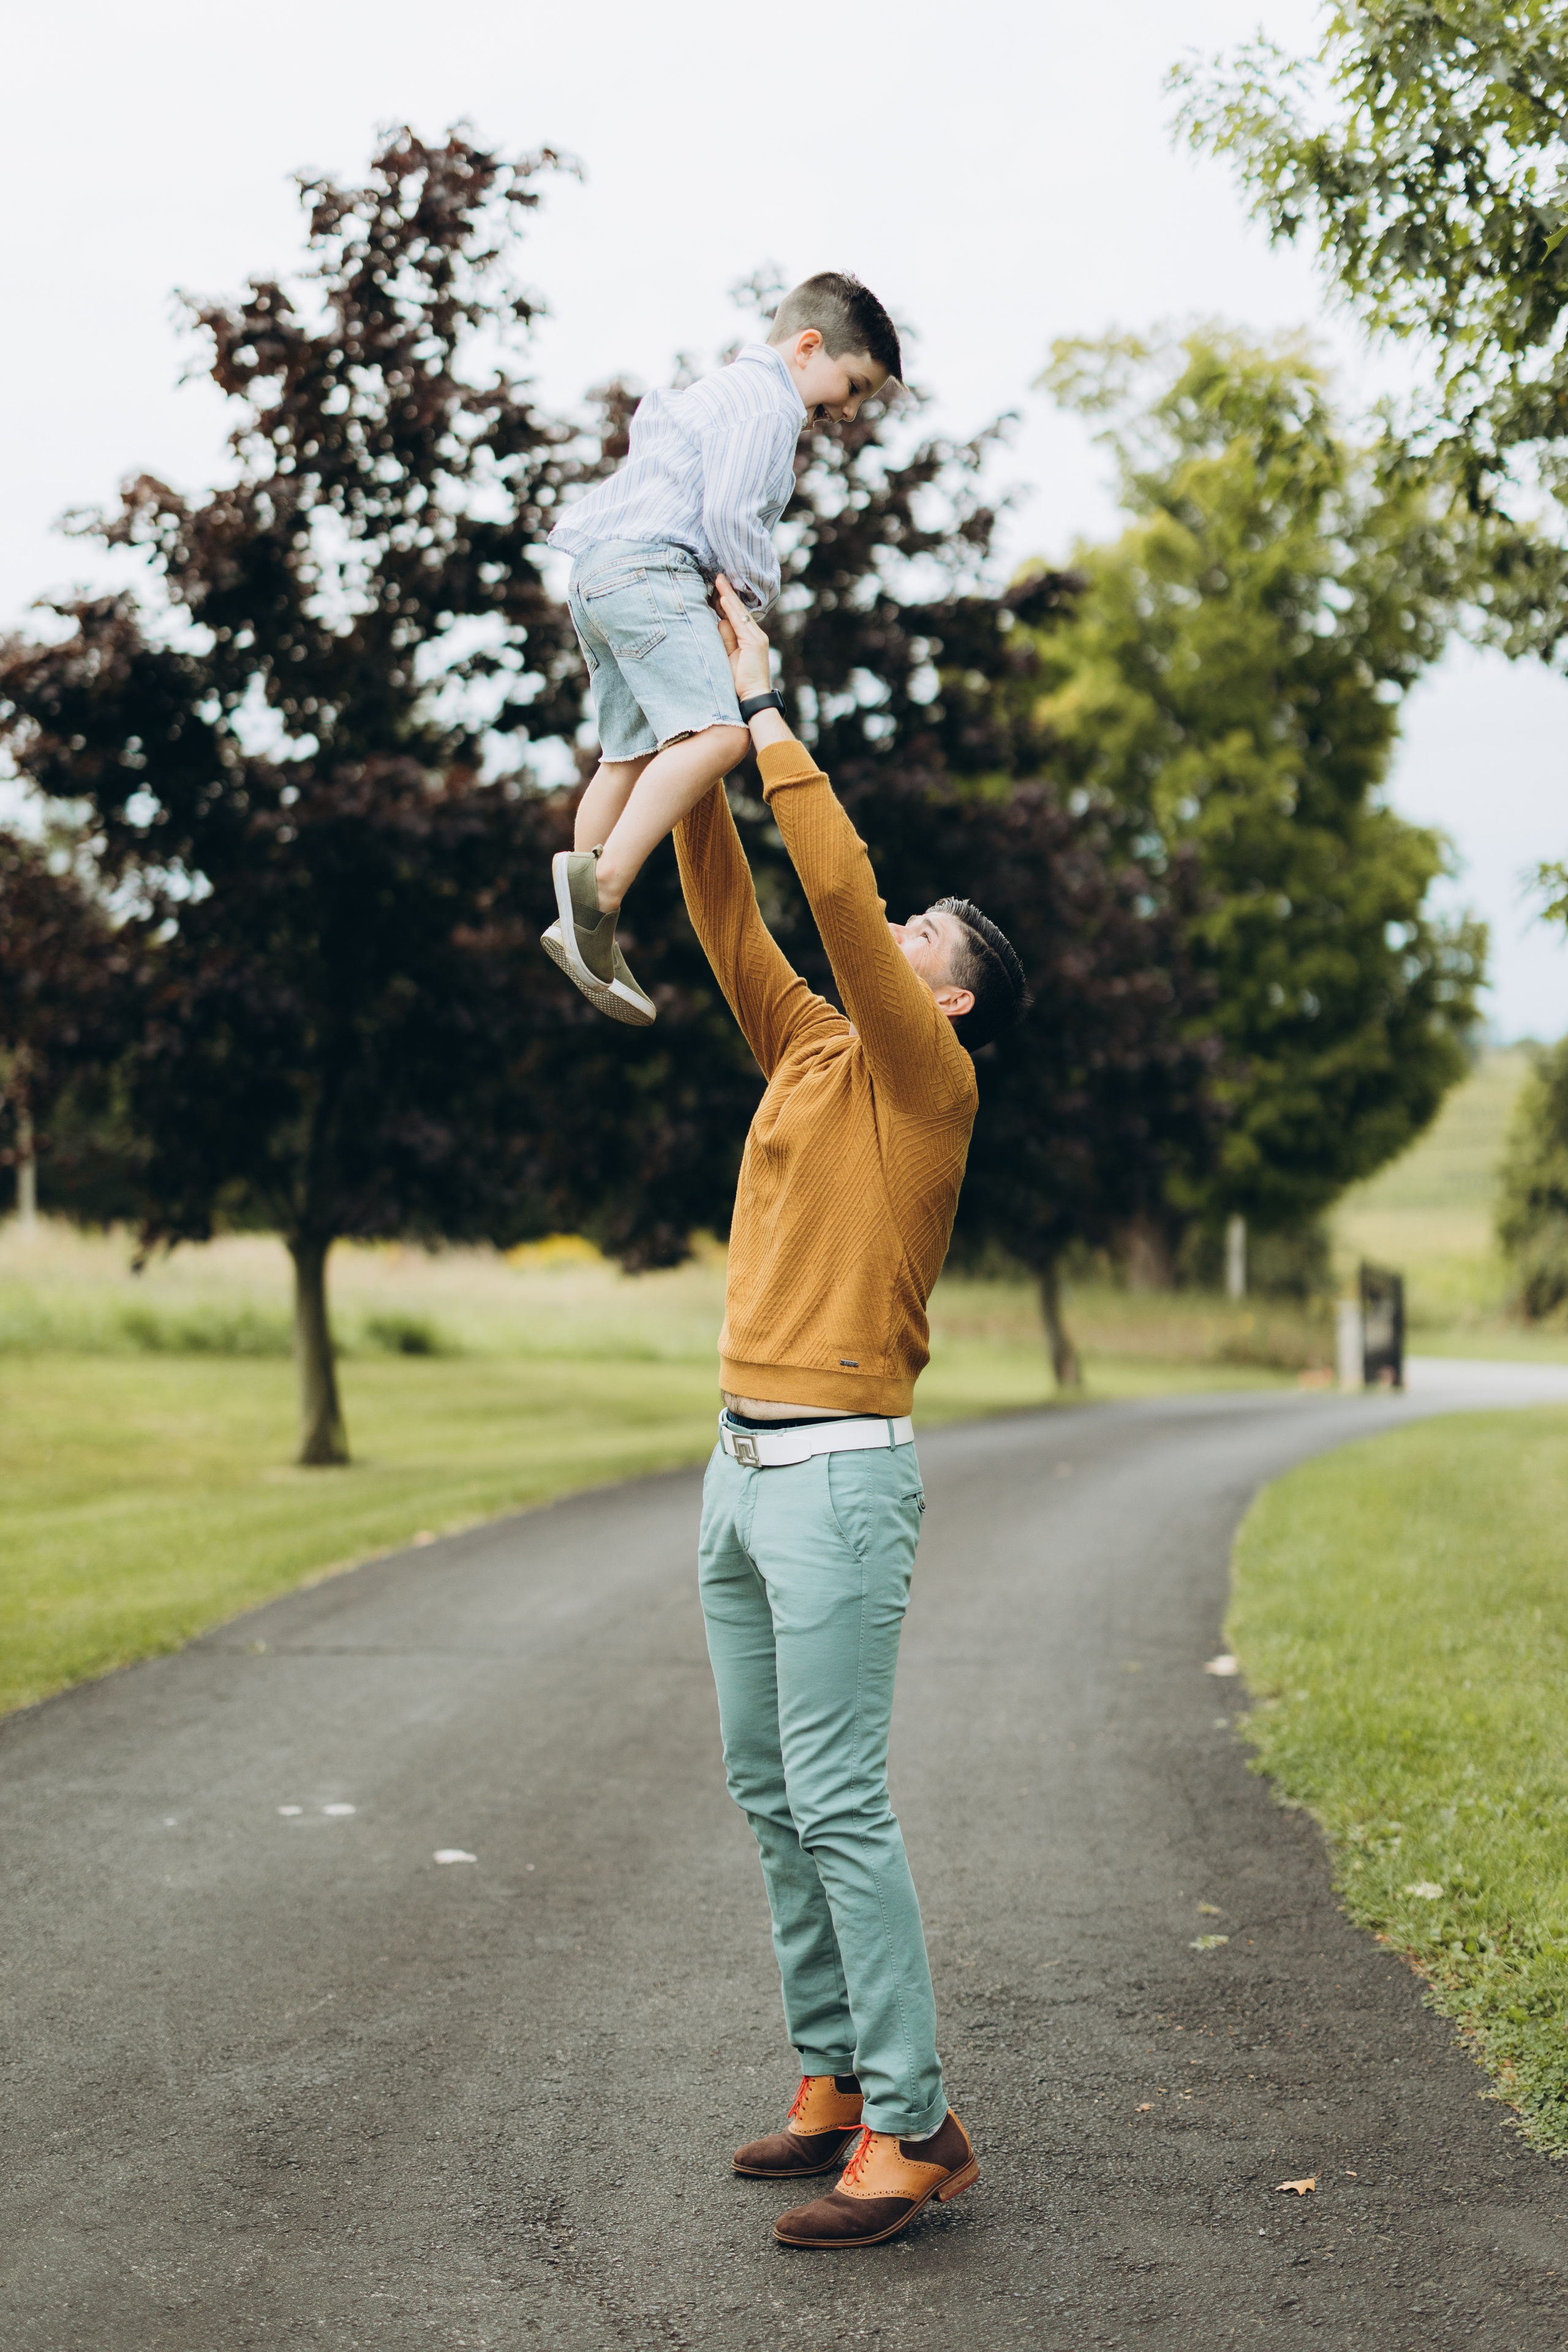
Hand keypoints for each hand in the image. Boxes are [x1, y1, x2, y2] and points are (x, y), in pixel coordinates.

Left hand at [713, 575, 773, 700]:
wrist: (752, 698)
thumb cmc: (739, 681)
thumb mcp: (729, 656)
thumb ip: (725, 639)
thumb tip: (718, 621)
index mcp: (750, 638)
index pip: (736, 615)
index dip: (727, 600)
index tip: (717, 587)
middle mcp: (756, 635)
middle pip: (738, 610)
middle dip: (727, 593)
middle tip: (717, 576)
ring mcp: (756, 637)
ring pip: (739, 612)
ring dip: (727, 596)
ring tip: (717, 580)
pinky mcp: (754, 642)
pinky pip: (739, 621)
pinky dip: (731, 609)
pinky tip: (723, 598)